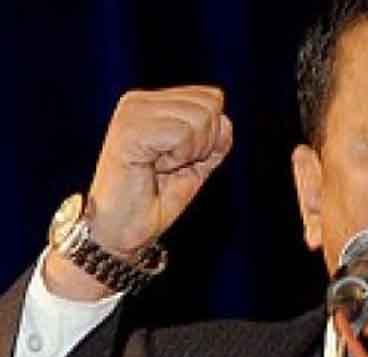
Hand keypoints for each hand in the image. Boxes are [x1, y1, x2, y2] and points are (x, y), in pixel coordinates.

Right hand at [45, 86, 232, 300]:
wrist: (124, 229)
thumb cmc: (157, 198)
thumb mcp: (197, 163)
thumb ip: (215, 138)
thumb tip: (224, 119)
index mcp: (154, 102)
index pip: (211, 98)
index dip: (211, 136)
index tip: (181, 159)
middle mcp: (139, 100)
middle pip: (210, 104)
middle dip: (204, 143)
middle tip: (171, 166)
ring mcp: (132, 112)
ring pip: (200, 117)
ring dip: (190, 152)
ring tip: (161, 167)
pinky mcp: (130, 129)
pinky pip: (183, 133)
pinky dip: (179, 157)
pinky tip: (154, 167)